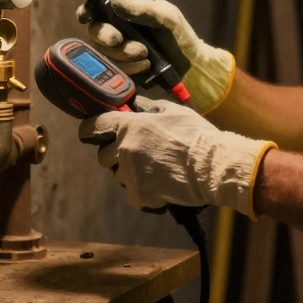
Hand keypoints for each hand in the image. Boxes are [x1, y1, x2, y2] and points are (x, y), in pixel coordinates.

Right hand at [76, 0, 234, 113]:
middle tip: (119, 40)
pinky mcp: (120, 64)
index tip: (87, 14)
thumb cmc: (180, 38)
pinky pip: (112, 65)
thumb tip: (114, 1)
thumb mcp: (168, 18)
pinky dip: (128, 66)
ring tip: (145, 54)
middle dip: (105, 34)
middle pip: (95, 25)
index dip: (89, 1)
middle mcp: (120, 21)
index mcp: (131, 2)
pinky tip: (146, 65)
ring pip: (102, 48)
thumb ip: (143, 8)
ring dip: (122, 53)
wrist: (189, 70)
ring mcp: (118, 44)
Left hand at [78, 96, 276, 216]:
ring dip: (131, 174)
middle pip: (103, 156)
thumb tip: (140, 106)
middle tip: (138, 154)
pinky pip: (132, 196)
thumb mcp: (175, 111)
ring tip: (155, 171)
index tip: (90, 133)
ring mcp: (131, 174)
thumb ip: (152, 108)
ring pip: (119, 176)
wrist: (212, 166)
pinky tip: (159, 187)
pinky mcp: (140, 195)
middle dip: (115, 155)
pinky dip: (143, 194)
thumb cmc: (197, 136)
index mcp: (130, 126)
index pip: (94, 125)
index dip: (89, 129)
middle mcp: (125, 149)